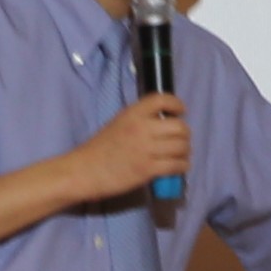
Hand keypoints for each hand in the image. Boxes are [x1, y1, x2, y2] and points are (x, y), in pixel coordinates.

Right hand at [68, 95, 193, 200]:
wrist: (85, 170)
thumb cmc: (99, 148)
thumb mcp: (119, 123)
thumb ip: (140, 120)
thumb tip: (164, 124)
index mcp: (133, 113)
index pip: (162, 99)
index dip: (176, 103)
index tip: (180, 111)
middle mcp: (142, 128)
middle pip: (180, 126)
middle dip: (185, 134)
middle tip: (181, 140)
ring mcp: (146, 149)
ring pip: (182, 147)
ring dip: (185, 151)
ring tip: (181, 155)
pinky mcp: (148, 170)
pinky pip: (177, 165)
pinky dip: (182, 166)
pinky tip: (179, 167)